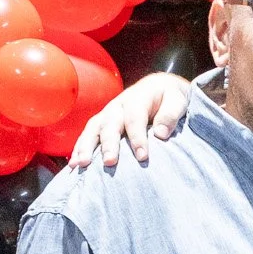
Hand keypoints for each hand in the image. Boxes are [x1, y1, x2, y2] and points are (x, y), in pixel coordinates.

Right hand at [68, 73, 190, 169]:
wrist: (161, 88)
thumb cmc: (171, 98)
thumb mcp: (178, 101)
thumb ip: (170, 115)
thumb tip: (160, 133)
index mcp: (138, 98)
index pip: (135, 118)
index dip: (137, 137)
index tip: (142, 157)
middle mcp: (118, 105)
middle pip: (110, 124)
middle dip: (109, 144)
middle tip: (110, 162)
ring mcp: (108, 114)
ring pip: (93, 129)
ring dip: (86, 146)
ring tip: (82, 164)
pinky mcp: (102, 123)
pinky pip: (88, 134)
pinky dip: (79, 148)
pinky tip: (74, 164)